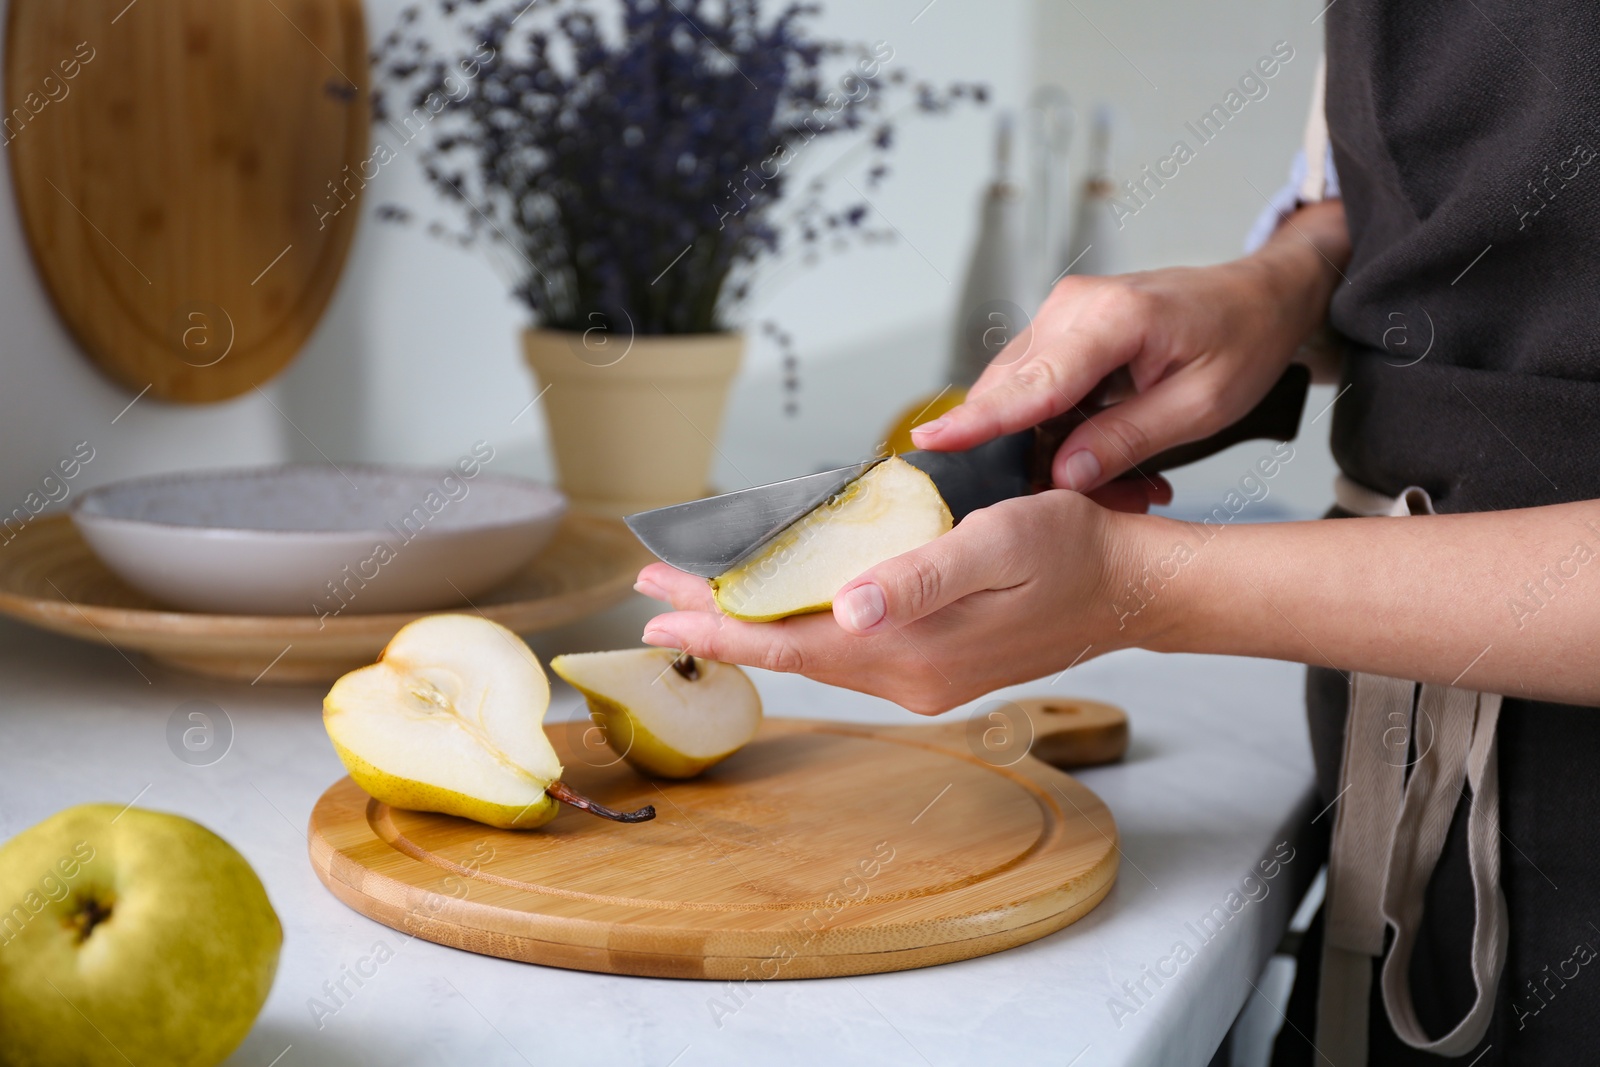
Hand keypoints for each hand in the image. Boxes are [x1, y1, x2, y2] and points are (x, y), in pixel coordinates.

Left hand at [634, 491, 1150, 713]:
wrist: (1131, 585)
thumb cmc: (1071, 549)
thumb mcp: (998, 545)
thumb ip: (919, 579)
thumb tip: (846, 608)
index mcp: (914, 651)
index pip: (792, 642)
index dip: (720, 626)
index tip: (657, 613)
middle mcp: (908, 675)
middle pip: (791, 649)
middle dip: (719, 620)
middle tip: (653, 591)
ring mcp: (921, 676)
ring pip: (814, 650)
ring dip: (754, 622)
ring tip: (698, 594)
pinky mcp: (934, 663)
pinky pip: (846, 648)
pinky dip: (800, 624)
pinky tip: (782, 602)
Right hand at [910, 201, 1348, 492]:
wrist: (1259, 295)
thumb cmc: (1241, 340)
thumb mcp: (1202, 405)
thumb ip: (1127, 439)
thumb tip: (1063, 474)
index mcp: (1114, 318)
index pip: (1034, 383)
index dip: (980, 420)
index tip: (930, 442)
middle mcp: (1073, 308)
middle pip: (1014, 394)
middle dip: (1028, 455)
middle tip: (1086, 501)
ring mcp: (1060, 314)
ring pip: (1017, 394)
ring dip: (1043, 444)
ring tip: (1106, 479)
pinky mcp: (1057, 329)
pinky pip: (1033, 385)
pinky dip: (1050, 425)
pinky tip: (1089, 450)